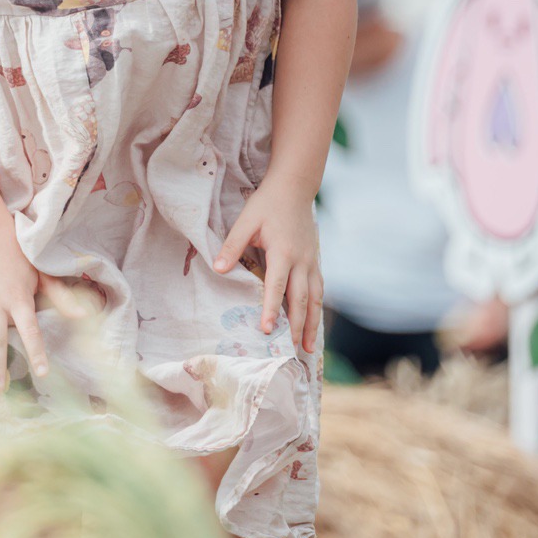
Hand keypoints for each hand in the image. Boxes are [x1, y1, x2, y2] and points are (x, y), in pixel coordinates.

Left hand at [214, 179, 322, 352]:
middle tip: (291, 350)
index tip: (266, 330)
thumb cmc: (267, 204)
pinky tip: (313, 324)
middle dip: (296, 326)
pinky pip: (319, 290)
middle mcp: (302, 260)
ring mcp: (312, 261)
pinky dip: (317, 309)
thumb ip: (232, 245)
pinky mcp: (315, 261)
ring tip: (307, 347)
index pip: (277, 286)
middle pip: (301, 299)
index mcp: (283, 251)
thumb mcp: (246, 220)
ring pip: (315, 298)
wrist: (295, 187)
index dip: (271, 309)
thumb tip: (218, 269)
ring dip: (311, 324)